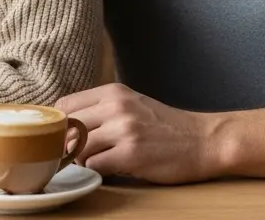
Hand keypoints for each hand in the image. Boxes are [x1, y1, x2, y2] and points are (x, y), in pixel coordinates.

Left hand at [56, 83, 223, 184]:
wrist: (203, 140)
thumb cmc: (165, 126)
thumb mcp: (132, 104)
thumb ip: (101, 109)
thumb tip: (66, 124)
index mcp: (113, 92)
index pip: (65, 104)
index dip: (60, 124)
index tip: (64, 136)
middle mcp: (116, 107)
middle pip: (68, 127)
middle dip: (67, 144)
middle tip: (76, 154)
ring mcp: (124, 130)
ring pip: (77, 148)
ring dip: (82, 160)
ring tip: (96, 161)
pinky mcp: (131, 154)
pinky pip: (94, 165)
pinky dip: (97, 171)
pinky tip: (110, 169)